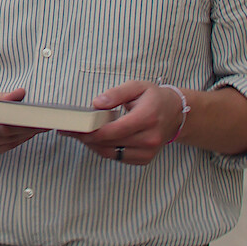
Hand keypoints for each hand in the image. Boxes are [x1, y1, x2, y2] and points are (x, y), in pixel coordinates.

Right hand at [0, 88, 45, 159]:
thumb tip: (21, 93)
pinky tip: (29, 133)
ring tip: (41, 125)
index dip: (16, 114)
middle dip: (27, 125)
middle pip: (4, 129)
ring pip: (7, 140)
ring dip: (27, 133)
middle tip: (45, 119)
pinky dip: (20, 140)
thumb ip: (0, 97)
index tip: (34, 112)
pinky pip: (6, 147)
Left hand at [65, 81, 183, 165]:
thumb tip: (97, 104)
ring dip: (93, 146)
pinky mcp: (145, 158)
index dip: (91, 131)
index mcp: (147, 118)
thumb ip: (116, 94)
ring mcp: (148, 151)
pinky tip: (97, 140)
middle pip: (110, 143)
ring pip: (111, 154)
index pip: (113, 130)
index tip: (75, 127)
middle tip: (72, 130)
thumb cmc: (154, 98)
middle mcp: (149, 138)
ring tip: (81, 135)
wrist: (175, 113)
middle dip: (87, 138)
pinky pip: (118, 158)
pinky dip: (105, 150)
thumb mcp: (136, 86)